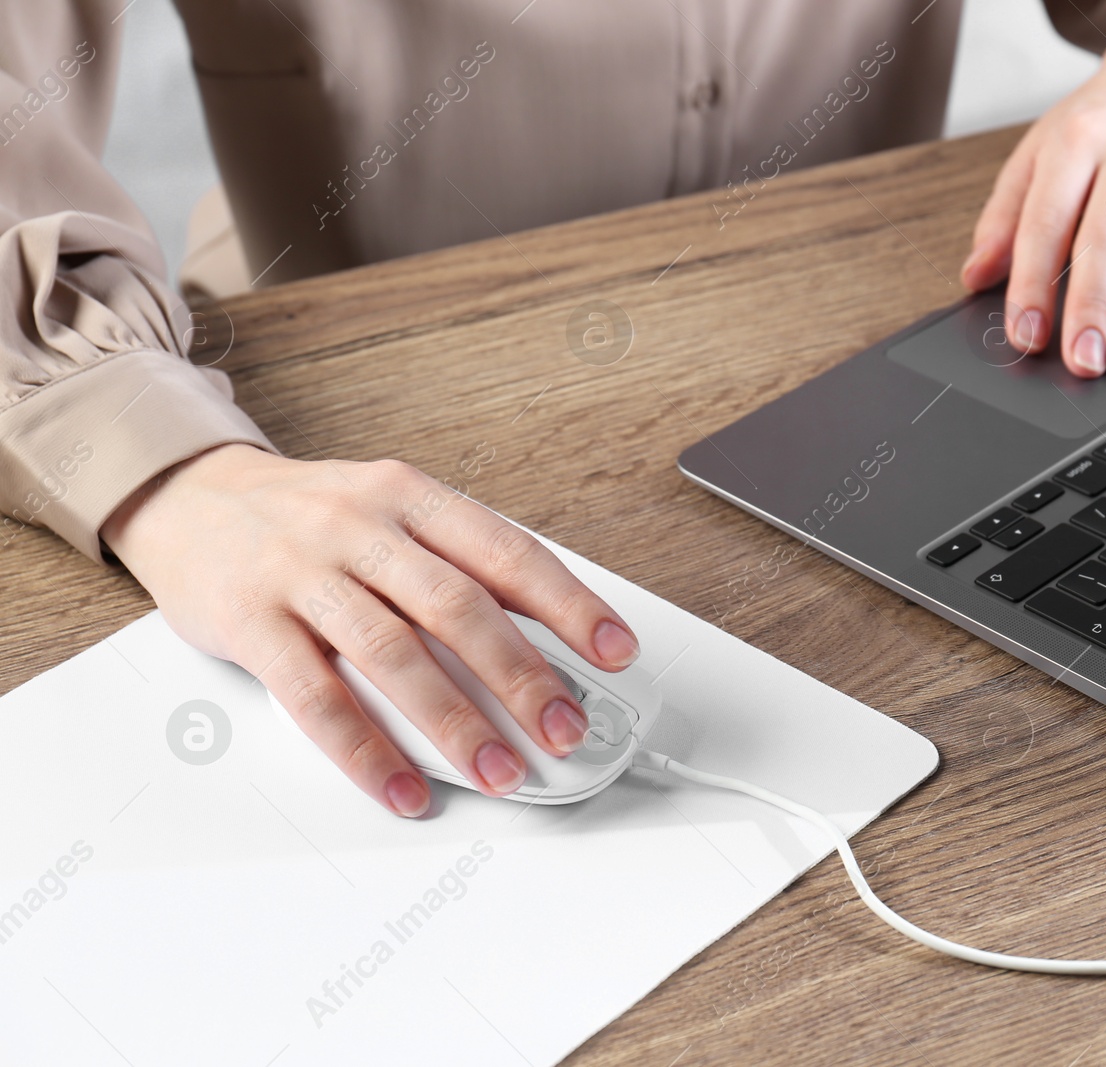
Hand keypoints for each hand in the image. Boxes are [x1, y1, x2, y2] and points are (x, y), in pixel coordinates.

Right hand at [102, 444, 641, 816]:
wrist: (189, 495)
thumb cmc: (312, 515)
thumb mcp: (393, 513)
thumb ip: (458, 566)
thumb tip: (545, 637)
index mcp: (411, 498)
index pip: (507, 552)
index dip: (570, 605)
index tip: (615, 650)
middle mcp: (362, 528)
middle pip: (458, 607)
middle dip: (522, 676)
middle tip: (564, 729)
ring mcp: (303, 573)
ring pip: (393, 654)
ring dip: (454, 723)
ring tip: (496, 770)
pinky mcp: (251, 621)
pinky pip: (314, 696)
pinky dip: (364, 750)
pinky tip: (400, 785)